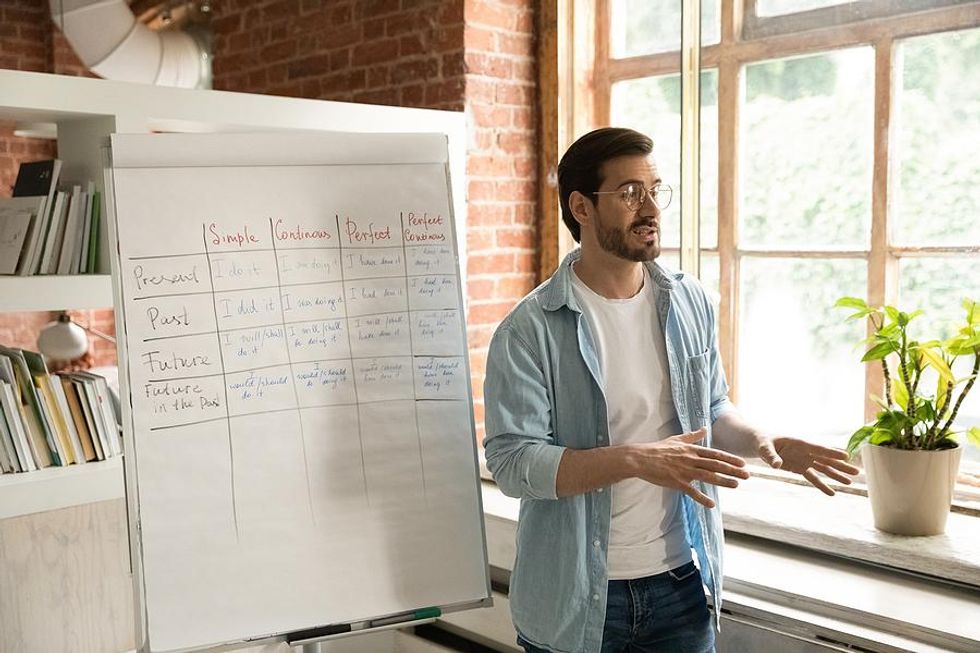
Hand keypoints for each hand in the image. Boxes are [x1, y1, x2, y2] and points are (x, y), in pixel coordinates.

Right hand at [629, 428, 749, 508]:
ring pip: (708, 476)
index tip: (742, 463)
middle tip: (747, 475)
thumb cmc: (658, 449)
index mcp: (691, 450)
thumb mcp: (677, 439)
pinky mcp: (676, 482)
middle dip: (733, 470)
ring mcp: (684, 471)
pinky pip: (691, 491)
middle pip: (715, 465)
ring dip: (723, 481)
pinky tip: (711, 504)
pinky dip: (702, 498)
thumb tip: (704, 428)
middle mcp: (690, 460)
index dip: (730, 459)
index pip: (715, 454)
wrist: (640, 458)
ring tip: (736, 485)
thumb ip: (693, 436)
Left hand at [756, 436, 859, 495]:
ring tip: (850, 482)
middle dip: (841, 466)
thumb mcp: (764, 447)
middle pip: (826, 459)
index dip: (831, 452)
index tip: (846, 456)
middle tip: (857, 472)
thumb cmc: (763, 442)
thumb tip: (777, 465)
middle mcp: (805, 452)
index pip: (818, 448)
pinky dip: (822, 485)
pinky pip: (813, 477)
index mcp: (799, 443)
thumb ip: (771, 456)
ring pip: (823, 468)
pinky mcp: (800, 468)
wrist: (761, 444)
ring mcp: (804, 460)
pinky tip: (832, 493)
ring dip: (836, 475)